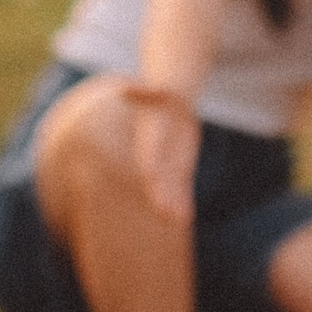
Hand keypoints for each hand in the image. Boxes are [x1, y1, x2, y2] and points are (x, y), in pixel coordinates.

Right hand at [125, 89, 200, 228]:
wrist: (170, 109)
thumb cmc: (163, 98)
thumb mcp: (159, 92)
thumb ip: (148, 92)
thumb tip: (125, 90)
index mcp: (149, 141)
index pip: (149, 156)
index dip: (151, 167)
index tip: (152, 180)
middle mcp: (155, 158)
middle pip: (158, 180)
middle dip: (161, 195)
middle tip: (165, 215)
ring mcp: (167, 167)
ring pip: (170, 190)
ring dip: (174, 206)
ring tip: (179, 221)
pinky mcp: (180, 171)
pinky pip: (181, 190)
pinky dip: (183, 203)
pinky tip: (185, 219)